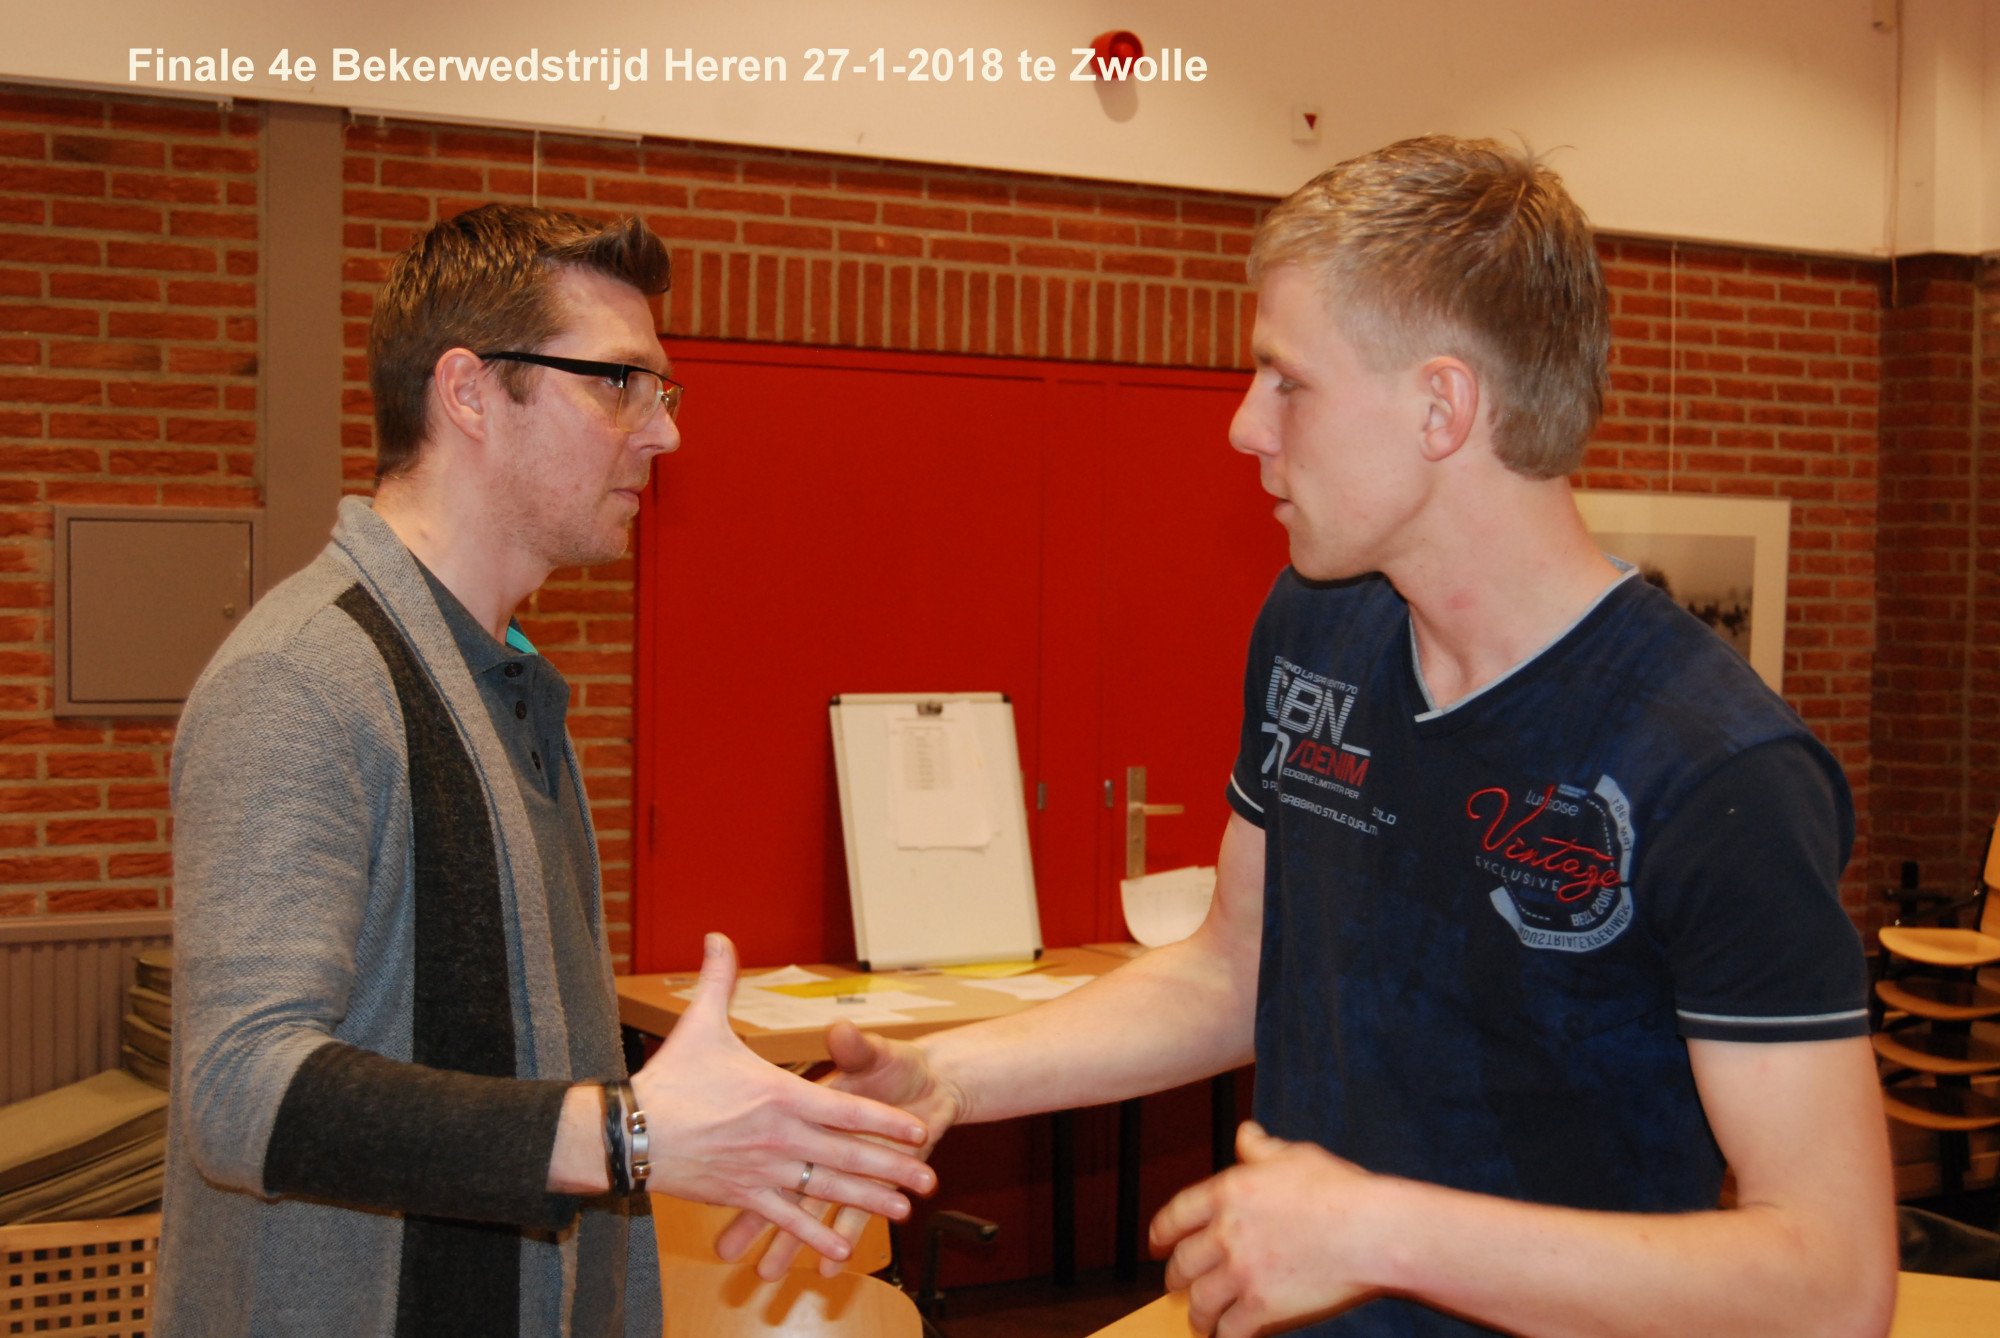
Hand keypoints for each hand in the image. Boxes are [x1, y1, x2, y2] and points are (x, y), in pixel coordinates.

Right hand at [632, 934, 936, 1262]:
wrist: (626, 1132)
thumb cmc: (669, 1079)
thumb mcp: (700, 1024)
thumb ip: (720, 980)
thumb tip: (719, 936)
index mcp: (779, 1094)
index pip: (845, 1109)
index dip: (885, 1120)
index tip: (919, 1129)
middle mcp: (778, 1136)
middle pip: (847, 1154)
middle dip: (891, 1167)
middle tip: (928, 1179)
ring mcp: (761, 1171)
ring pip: (825, 1189)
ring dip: (866, 1201)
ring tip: (902, 1211)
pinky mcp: (741, 1196)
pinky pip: (786, 1218)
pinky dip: (814, 1235)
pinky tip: (841, 1250)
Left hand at [1149, 1122, 1380, 1336]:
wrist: (1373, 1233)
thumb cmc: (1341, 1190)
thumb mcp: (1296, 1155)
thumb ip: (1261, 1148)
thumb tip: (1245, 1134)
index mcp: (1229, 1192)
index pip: (1176, 1215)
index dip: (1161, 1233)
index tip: (1157, 1244)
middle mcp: (1226, 1233)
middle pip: (1181, 1263)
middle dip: (1175, 1277)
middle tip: (1177, 1284)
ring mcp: (1242, 1273)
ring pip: (1200, 1302)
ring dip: (1197, 1313)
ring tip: (1200, 1319)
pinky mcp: (1263, 1308)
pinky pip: (1229, 1331)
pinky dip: (1223, 1337)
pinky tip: (1226, 1337)